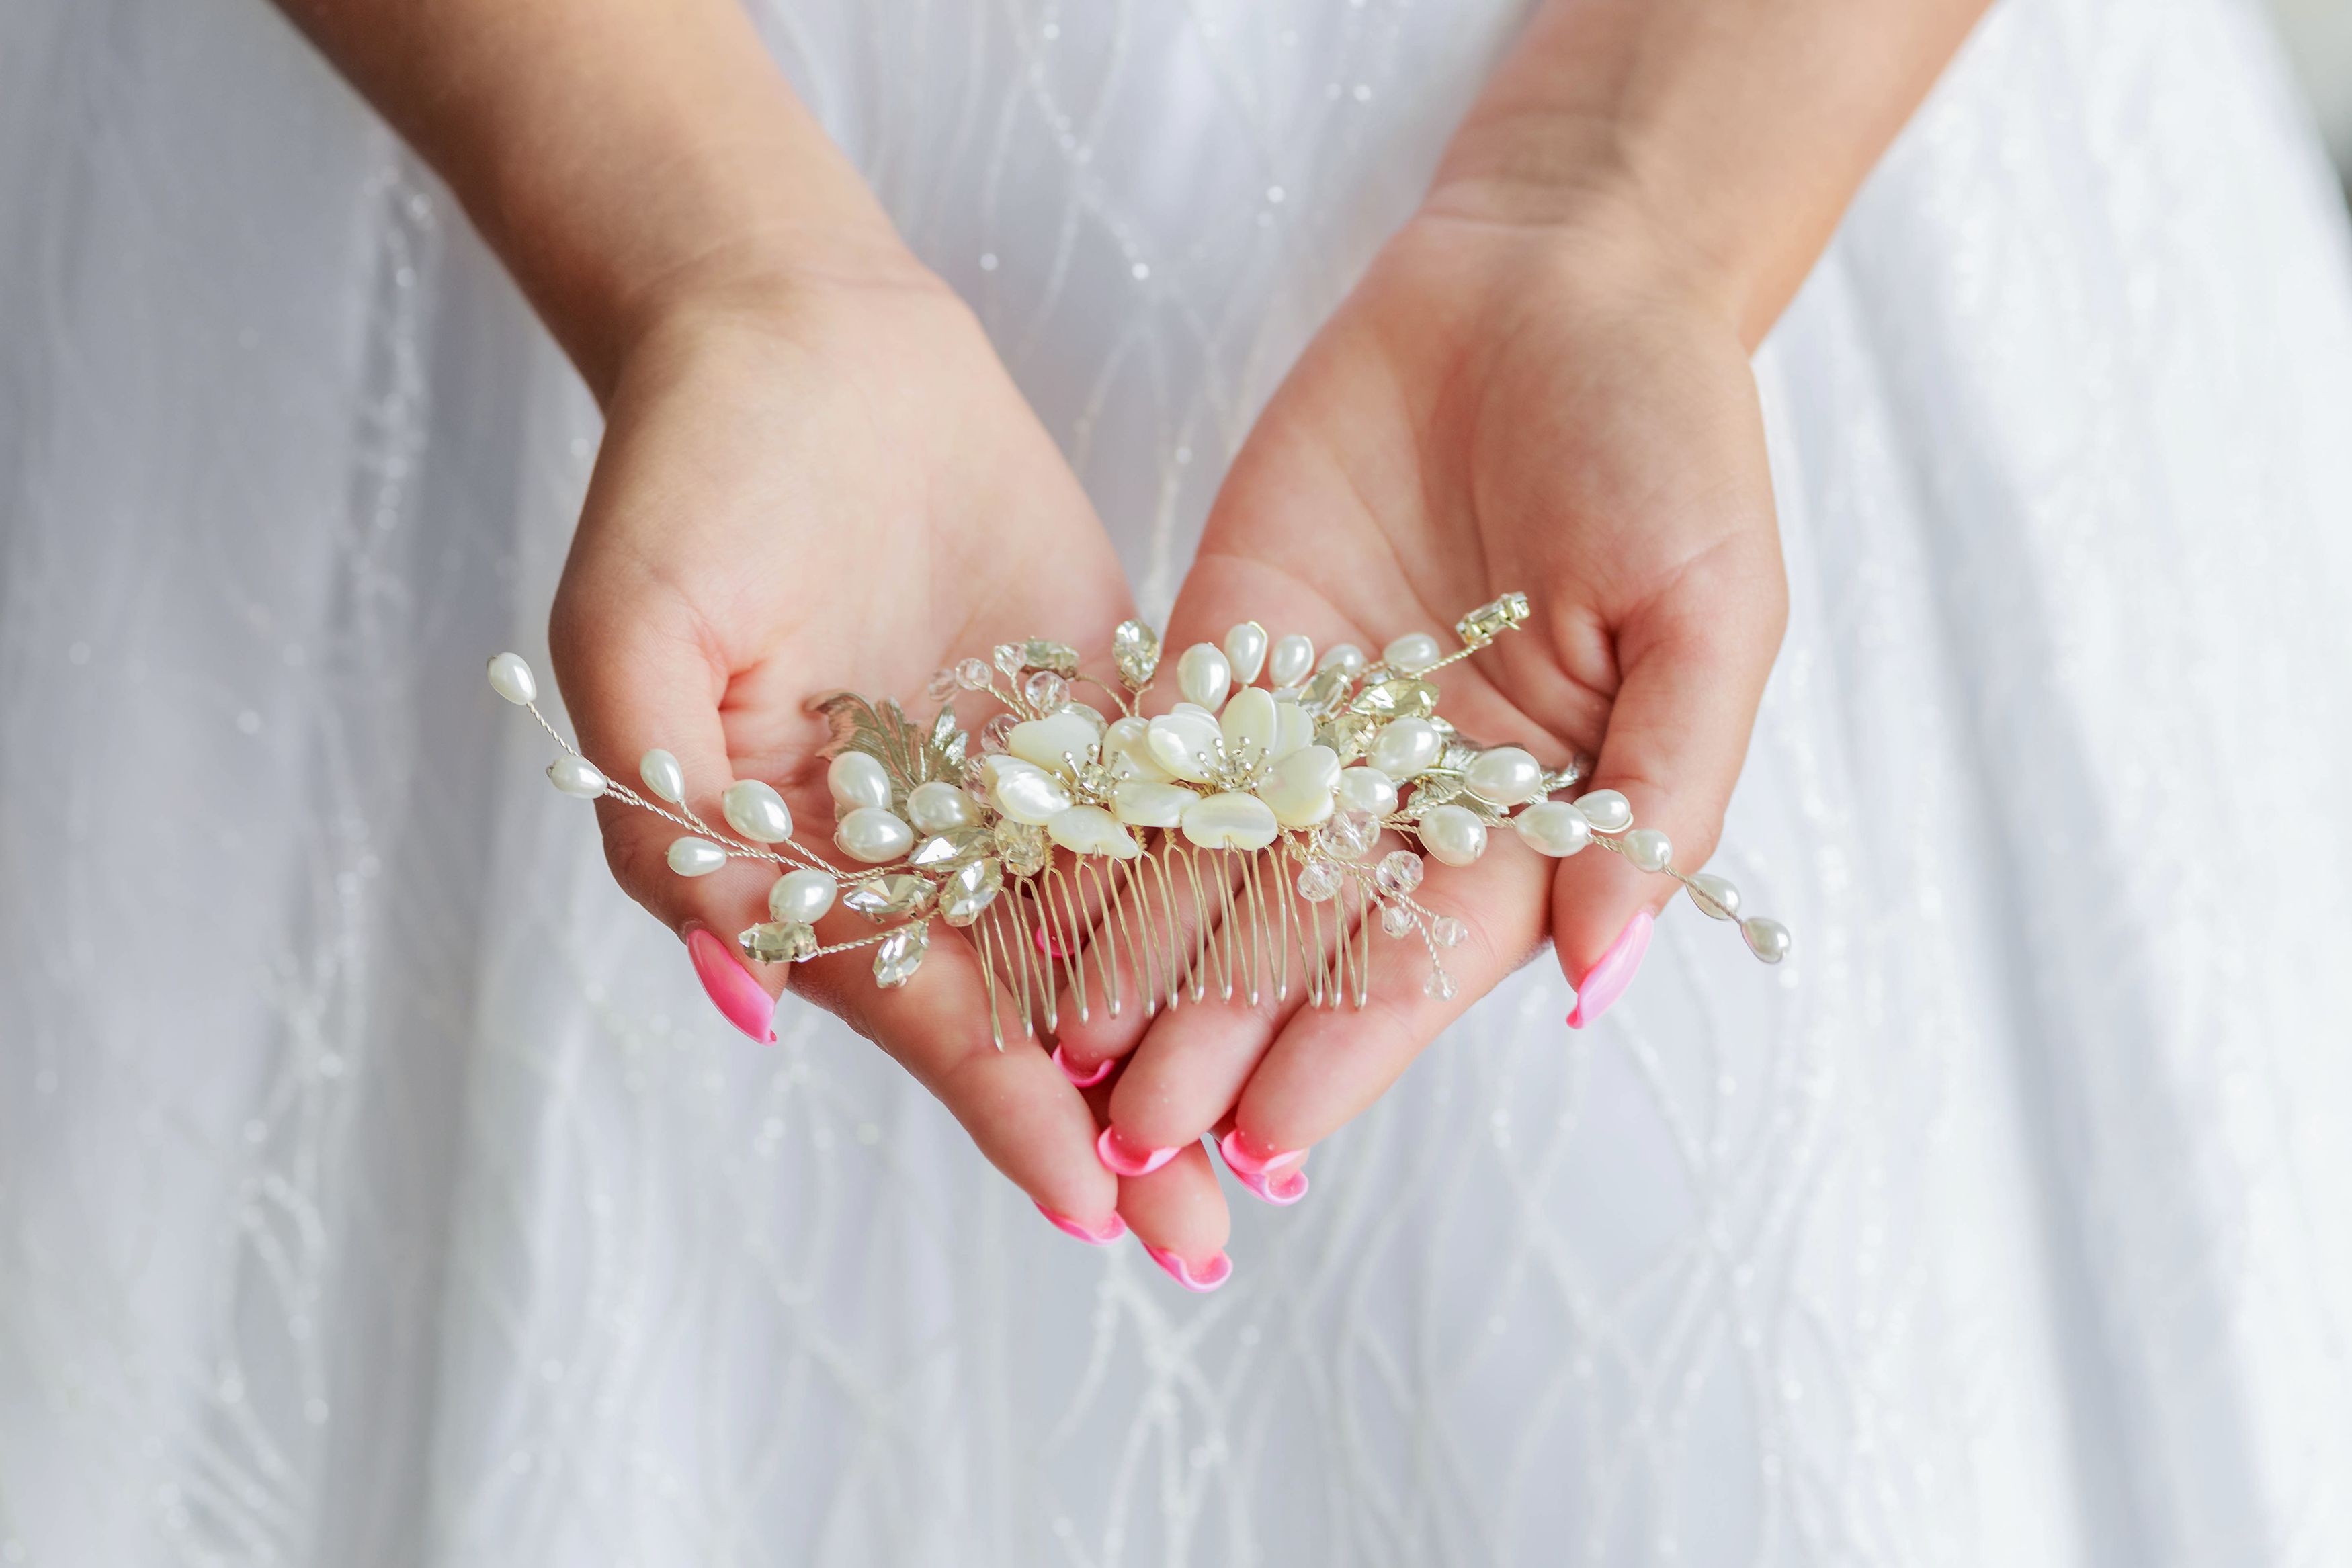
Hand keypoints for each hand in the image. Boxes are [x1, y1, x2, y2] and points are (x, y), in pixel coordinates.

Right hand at [547, 252, 1235, 1260]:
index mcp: (799, 861)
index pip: (909, 999)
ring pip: (1104, 945)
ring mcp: (1008, 790)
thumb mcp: (635, 634)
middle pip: (1019, 1009)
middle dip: (1109, 1121)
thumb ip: (667, 802)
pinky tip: (1302, 978)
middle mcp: (912, 849)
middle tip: (1206, 1232)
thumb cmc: (691, 477)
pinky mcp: (1092, 721)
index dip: (995, 1097)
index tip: (1086, 1190)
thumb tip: (738, 976)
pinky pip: (1164, 824)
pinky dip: (1224, 906)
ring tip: (1265, 1156)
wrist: (802, 336)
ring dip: (1180, 1048)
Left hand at [1055, 207, 1786, 1177]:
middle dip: (1216, 1041)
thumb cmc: (1671, 438)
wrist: (1559, 274)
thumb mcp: (1713, 615)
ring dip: (1142, 967)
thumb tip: (1600, 975)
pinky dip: (1101, 832)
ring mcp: (1311, 722)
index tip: (1266, 1144)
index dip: (1342, 1056)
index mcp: (1527, 818)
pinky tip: (1038, 908)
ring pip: (1211, 871)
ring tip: (1063, 1060)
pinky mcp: (1231, 639)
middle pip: (1299, 944)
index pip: (1422, 969)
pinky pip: (1157, 753)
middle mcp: (1407, 793)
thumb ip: (1662, 795)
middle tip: (1132, 1139)